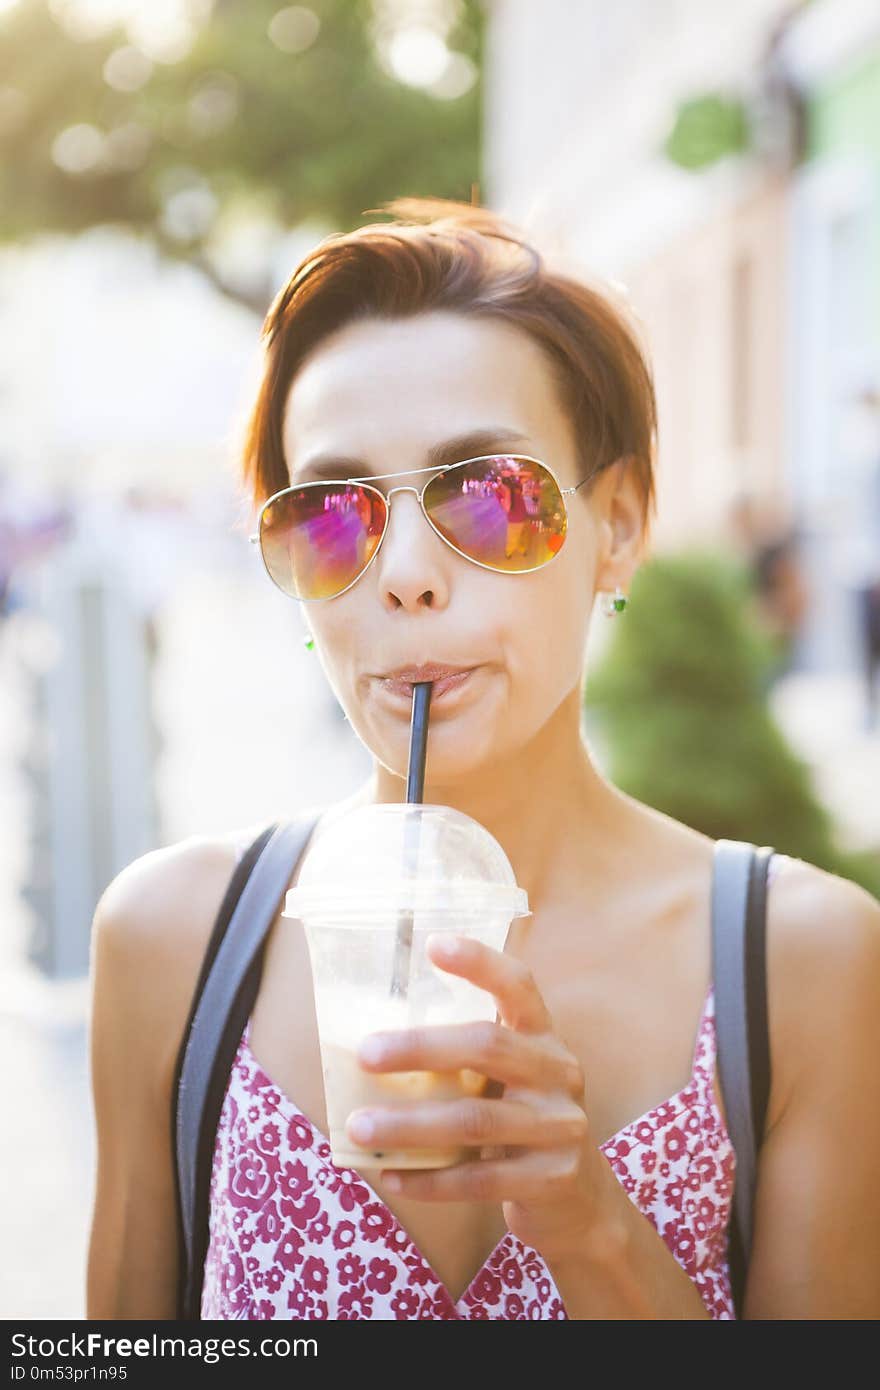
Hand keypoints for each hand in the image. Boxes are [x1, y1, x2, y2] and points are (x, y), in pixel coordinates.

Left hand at [345, 933, 612, 1266]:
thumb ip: (465, 1059)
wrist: (579, 1198)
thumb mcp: (510, 1079)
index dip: (480, 962)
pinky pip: (480, 1179)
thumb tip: (369, 1046)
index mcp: (544, 1037)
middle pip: (488, 1046)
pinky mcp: (552, 1178)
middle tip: (364, 1054)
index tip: (433, 944)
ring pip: (476, 1120)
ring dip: (409, 1124)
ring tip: (358, 1128)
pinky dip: (428, 1180)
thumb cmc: (521, 1122)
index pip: (518, 986)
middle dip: (420, 1048)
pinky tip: (390, 1176)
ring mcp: (561, 1127)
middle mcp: (559, 1073)